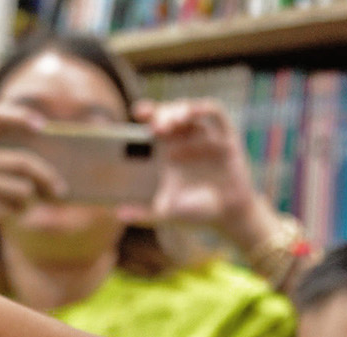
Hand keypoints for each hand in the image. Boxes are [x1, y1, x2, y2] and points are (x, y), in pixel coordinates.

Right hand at [0, 101, 67, 264]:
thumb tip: (42, 165)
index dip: (19, 116)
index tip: (42, 124)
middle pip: (23, 161)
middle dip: (47, 176)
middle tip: (61, 189)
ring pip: (24, 188)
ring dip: (28, 200)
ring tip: (17, 205)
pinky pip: (15, 208)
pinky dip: (16, 213)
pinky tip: (2, 214)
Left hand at [136, 99, 279, 250]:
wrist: (228, 218)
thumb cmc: (197, 214)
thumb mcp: (167, 214)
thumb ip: (144, 214)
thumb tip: (118, 214)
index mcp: (169, 151)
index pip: (155, 123)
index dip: (147, 113)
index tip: (138, 113)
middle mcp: (186, 140)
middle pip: (171, 113)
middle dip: (163, 114)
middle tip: (158, 127)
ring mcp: (207, 136)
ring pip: (191, 110)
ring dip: (181, 109)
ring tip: (174, 121)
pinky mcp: (227, 137)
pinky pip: (216, 114)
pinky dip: (204, 109)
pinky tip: (193, 114)